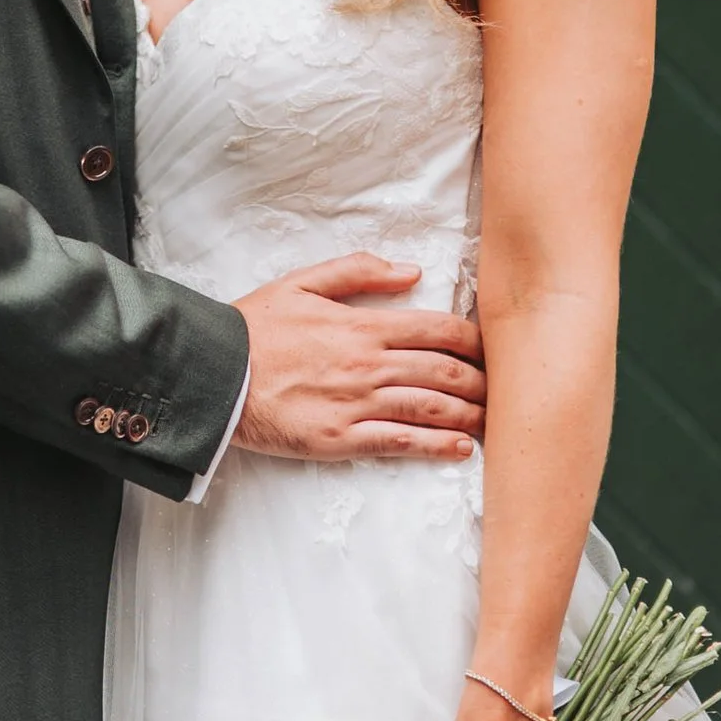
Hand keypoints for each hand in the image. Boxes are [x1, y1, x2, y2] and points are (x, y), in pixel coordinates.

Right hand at [233, 255, 485, 461]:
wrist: (214, 374)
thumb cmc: (256, 328)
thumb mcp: (303, 282)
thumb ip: (359, 271)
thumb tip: (412, 272)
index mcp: (364, 324)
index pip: (439, 330)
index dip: (475, 341)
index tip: (494, 350)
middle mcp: (368, 364)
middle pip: (445, 371)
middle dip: (483, 381)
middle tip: (505, 390)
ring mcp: (357, 403)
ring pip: (431, 408)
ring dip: (470, 415)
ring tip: (495, 423)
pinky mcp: (341, 439)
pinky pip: (400, 443)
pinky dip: (436, 446)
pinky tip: (460, 449)